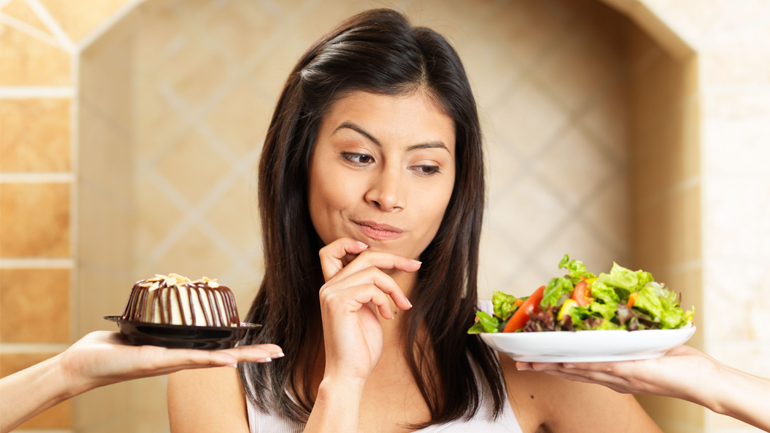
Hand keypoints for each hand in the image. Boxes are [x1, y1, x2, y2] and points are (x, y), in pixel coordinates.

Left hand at [59, 331, 282, 393]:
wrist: (80, 366)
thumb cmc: (106, 350)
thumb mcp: (137, 331)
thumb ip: (152, 322)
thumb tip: (161, 304)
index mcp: (177, 353)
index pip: (215, 350)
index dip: (240, 349)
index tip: (263, 345)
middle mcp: (177, 360)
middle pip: (222, 357)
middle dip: (251, 355)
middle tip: (279, 352)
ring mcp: (169, 362)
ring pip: (212, 359)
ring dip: (241, 358)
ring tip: (266, 355)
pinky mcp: (155, 361)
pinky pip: (188, 359)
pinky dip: (211, 361)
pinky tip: (228, 360)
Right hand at [317, 237, 416, 384]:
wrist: (350, 373)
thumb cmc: (361, 347)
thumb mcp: (368, 310)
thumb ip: (369, 289)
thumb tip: (386, 270)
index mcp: (332, 287)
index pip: (331, 251)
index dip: (349, 243)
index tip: (372, 248)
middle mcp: (328, 287)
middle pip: (364, 256)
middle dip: (394, 259)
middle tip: (416, 265)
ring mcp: (331, 293)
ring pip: (373, 271)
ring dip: (394, 287)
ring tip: (402, 306)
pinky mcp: (338, 303)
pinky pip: (372, 288)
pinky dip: (386, 300)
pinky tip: (388, 315)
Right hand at [515, 345, 718, 404]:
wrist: (703, 381)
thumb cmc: (680, 363)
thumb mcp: (647, 345)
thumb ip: (627, 337)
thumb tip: (614, 316)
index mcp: (612, 372)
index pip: (576, 366)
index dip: (551, 361)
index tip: (531, 357)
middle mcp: (611, 376)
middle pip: (569, 370)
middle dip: (542, 366)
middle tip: (517, 362)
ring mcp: (619, 375)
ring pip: (577, 369)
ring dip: (551, 366)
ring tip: (529, 362)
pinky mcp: (630, 371)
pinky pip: (599, 366)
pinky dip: (579, 364)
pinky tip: (562, 360)